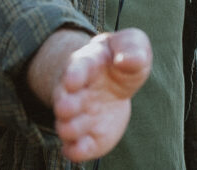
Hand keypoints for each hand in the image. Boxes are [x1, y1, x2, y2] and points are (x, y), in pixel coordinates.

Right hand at [53, 28, 152, 160]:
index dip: (74, 74)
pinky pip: (76, 146)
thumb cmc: (121, 58)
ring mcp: (79, 115)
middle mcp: (77, 91)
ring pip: (66, 124)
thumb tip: (130, 60)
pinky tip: (77, 151)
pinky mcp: (87, 136)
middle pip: (65, 99)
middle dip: (65, 104)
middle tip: (67, 108)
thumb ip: (132, 48)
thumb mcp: (131, 45)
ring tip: (70, 130)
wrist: (115, 81)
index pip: (78, 67)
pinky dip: (76, 150)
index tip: (72, 80)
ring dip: (68, 128)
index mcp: (88, 63)